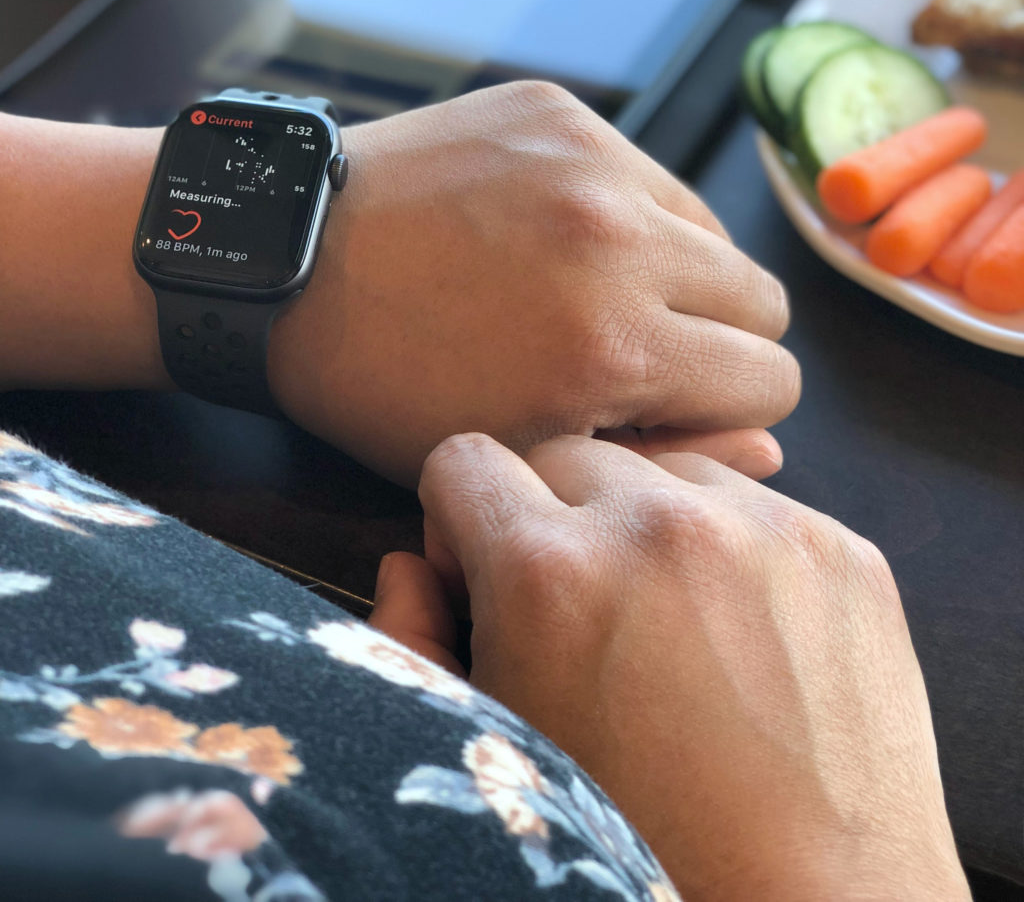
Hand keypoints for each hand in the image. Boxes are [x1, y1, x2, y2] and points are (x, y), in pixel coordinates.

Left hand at [270, 82, 798, 483]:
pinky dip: (625, 212)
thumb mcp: (517, 456)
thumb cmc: (392, 385)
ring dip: (676, 271)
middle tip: (639, 349)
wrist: (288, 264)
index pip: (772, 381)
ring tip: (594, 290)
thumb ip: (656, 457)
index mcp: (616, 349)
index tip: (668, 404)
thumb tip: (772, 450)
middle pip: (765, 301)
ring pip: (715, 232)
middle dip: (716, 339)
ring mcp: (595, 163)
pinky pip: (649, 176)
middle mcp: (624, 242)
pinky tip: (555, 234)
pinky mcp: (564, 114)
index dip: (723, 407)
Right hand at [374, 432, 968, 901]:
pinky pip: (760, 506)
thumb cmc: (634, 855)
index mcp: (546, 572)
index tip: (484, 579)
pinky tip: (745, 639)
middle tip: (581, 613)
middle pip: (566, 456)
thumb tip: (412, 564)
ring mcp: (766, 530)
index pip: (465, 460)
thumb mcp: (487, 760)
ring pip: (669, 470)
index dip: (459, 522)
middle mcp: (656, 524)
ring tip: (670, 624)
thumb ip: (413, 646)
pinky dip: (736, 550)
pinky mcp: (846, 552)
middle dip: (553, 519)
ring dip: (650, 524)